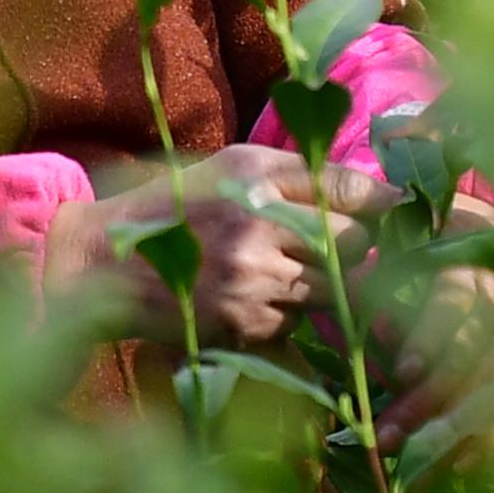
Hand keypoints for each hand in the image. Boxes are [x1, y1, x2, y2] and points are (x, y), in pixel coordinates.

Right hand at [58, 146, 387, 348]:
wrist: (106, 262)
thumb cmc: (182, 203)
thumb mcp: (236, 166)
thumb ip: (306, 172)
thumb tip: (384, 192)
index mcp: (257, 181)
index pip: (348, 191)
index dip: (375, 202)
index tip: (387, 206)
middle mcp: (256, 231)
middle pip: (351, 244)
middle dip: (351, 245)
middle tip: (328, 242)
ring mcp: (251, 284)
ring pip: (330, 289)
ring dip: (321, 283)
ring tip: (282, 267)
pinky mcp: (243, 327)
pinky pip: (296, 322)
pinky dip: (287, 312)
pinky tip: (253, 295)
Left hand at [361, 185, 493, 453]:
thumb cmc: (435, 254)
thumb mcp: (410, 254)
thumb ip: (388, 286)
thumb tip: (372, 329)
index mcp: (478, 262)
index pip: (456, 301)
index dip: (431, 337)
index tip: (403, 371)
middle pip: (476, 354)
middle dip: (433, 399)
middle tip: (390, 436)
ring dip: (453, 431)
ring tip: (414, 469)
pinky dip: (489, 439)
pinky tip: (459, 466)